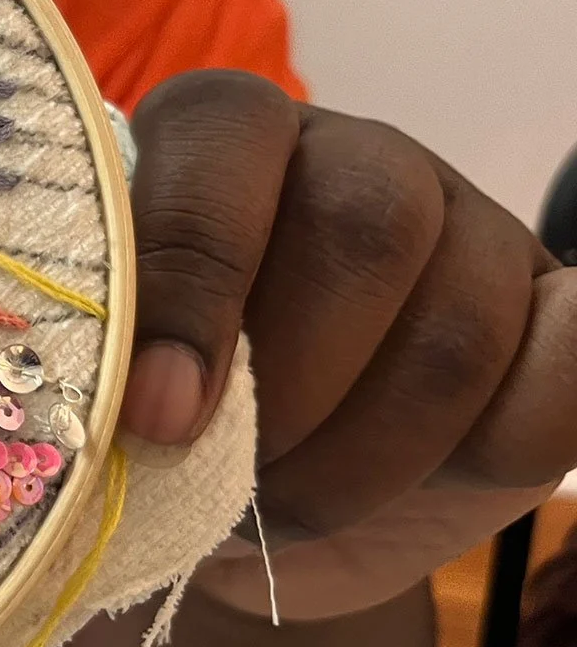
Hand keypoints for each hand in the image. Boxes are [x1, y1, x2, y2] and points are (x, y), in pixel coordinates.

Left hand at [123, 72, 576, 620]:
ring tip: (284, 510)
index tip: (158, 414)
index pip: (225, 139)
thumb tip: (148, 406)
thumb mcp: (114, 385)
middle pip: (364, 234)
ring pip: (458, 334)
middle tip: (231, 479)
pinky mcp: (551, 319)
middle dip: (291, 392)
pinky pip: (568, 377)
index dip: (192, 275)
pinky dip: (496, 448)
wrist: (243, 508)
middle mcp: (352, 159)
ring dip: (364, 461)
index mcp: (223, 135)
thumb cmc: (156, 429)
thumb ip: (118, 359)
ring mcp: (467, 232)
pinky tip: (422, 483)